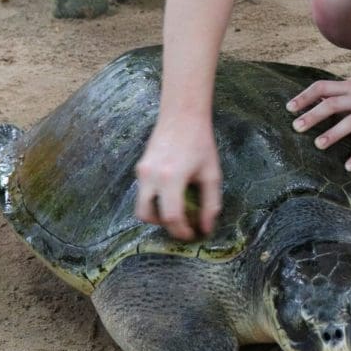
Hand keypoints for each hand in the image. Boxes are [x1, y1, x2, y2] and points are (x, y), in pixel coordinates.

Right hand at [134, 116, 222, 240]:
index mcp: (172, 178)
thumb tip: (206, 229)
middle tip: (182, 226)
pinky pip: (143, 193)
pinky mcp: (139, 168)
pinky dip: (154, 201)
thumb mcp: (211, 174)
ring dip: (157, 215)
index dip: (182, 231)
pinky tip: (172, 195)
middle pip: (147, 216)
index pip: (171, 216)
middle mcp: (151, 176)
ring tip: (176, 211)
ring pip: (141, 206)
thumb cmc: (200, 143)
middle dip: (165, 226)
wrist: (182, 115)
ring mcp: (142, 172)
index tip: (193, 234)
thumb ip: (210, 204)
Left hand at [286, 69, 350, 171]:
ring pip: (350, 122)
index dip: (305, 96)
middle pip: (333, 104)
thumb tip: (320, 96)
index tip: (289, 107)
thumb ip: (342, 90)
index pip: (323, 87)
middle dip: (313, 116)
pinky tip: (349, 167)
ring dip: (333, 133)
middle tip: (295, 127)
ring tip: (317, 145)